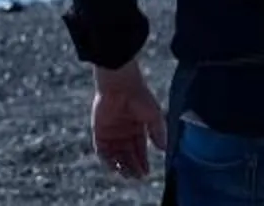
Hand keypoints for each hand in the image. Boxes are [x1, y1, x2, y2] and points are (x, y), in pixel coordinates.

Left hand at [91, 60, 166, 180]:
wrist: (120, 84)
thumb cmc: (139, 96)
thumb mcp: (153, 115)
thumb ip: (158, 132)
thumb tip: (165, 148)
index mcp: (138, 128)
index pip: (140, 149)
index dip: (143, 161)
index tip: (146, 173)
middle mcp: (124, 132)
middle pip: (128, 154)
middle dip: (132, 166)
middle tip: (135, 178)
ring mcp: (111, 132)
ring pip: (115, 155)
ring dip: (120, 165)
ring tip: (125, 175)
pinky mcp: (99, 132)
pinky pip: (102, 150)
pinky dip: (106, 159)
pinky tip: (112, 167)